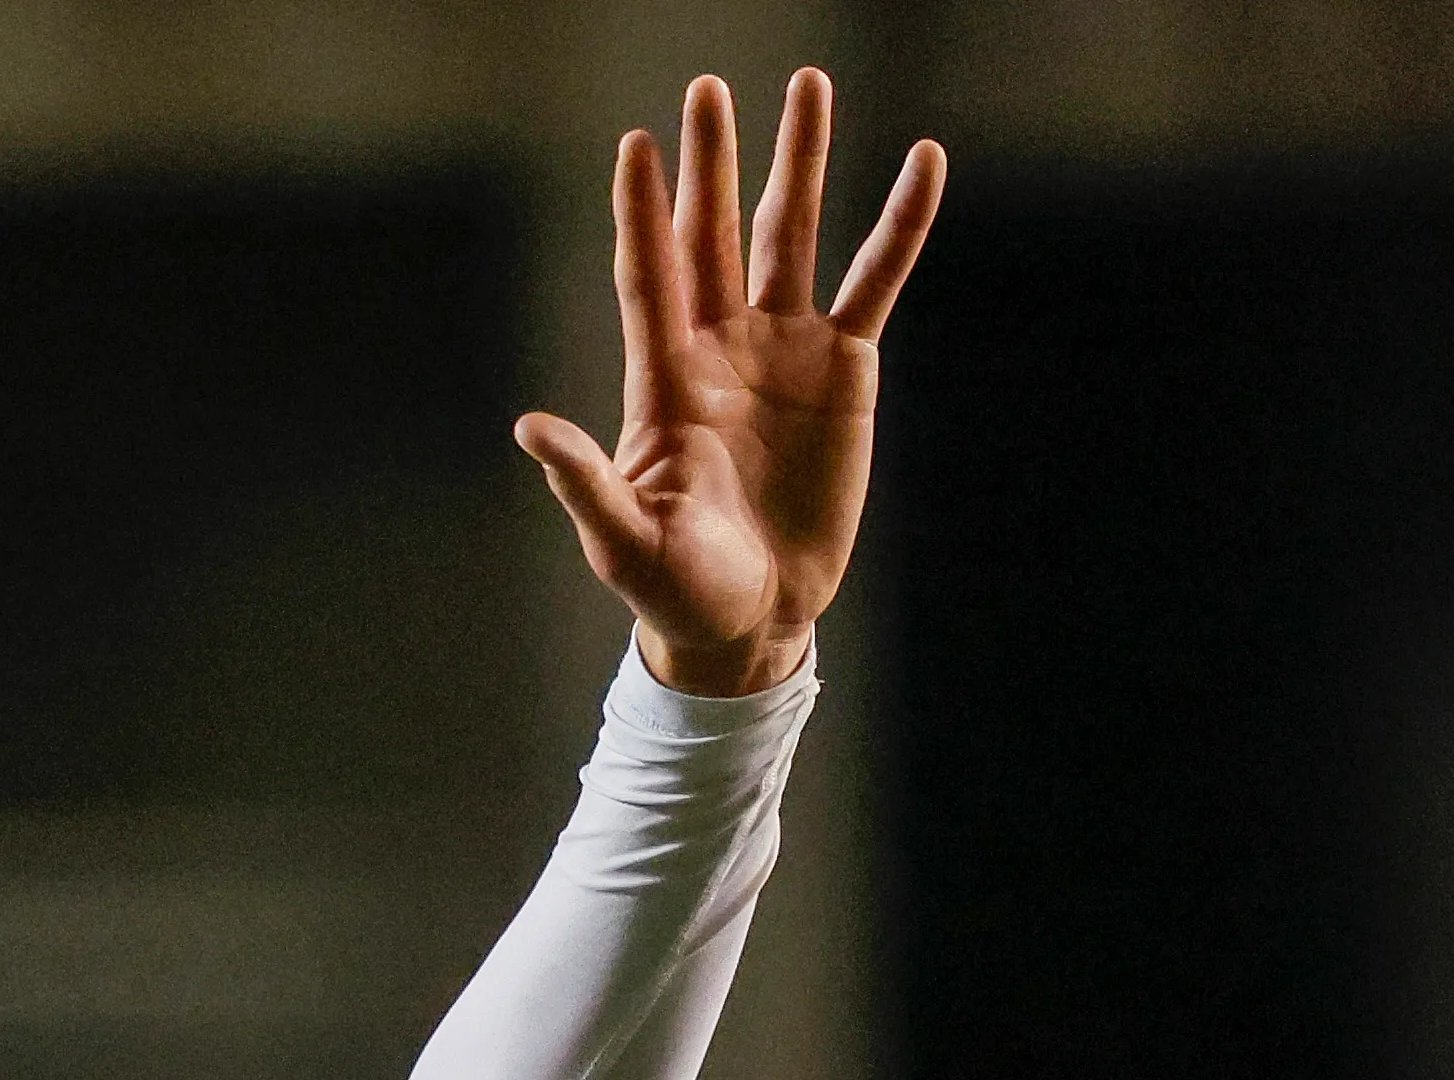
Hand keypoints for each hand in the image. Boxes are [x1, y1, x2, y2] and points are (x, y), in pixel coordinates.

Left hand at [519, 70, 945, 698]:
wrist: (752, 620)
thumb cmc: (674, 588)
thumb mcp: (624, 541)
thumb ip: (584, 482)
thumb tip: (528, 428)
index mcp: (663, 380)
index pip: (650, 276)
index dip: (644, 213)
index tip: (637, 144)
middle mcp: (720, 347)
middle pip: (714, 234)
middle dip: (714, 162)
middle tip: (708, 89)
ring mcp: (784, 351)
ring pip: (791, 236)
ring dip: (802, 162)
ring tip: (809, 84)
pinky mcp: (845, 371)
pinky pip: (875, 280)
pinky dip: (900, 224)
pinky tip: (924, 161)